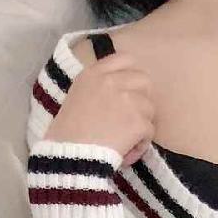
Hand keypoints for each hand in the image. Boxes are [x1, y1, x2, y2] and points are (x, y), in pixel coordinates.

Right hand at [47, 47, 156, 167]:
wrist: (70, 156)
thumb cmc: (68, 135)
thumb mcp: (77, 97)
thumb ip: (98, 88)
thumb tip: (121, 93)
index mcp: (94, 74)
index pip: (125, 60)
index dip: (132, 75)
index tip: (130, 91)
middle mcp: (111, 81)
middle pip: (144, 80)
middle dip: (142, 99)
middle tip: (132, 117)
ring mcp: (126, 99)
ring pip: (149, 108)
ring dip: (141, 124)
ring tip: (125, 140)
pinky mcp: (137, 121)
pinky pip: (149, 130)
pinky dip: (141, 145)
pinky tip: (126, 152)